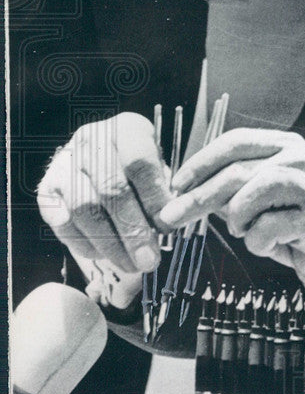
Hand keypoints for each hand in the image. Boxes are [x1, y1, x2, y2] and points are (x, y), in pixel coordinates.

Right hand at [37, 113, 170, 274]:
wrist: (100, 153)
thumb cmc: (141, 165)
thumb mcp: (161, 164)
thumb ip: (165, 189)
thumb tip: (169, 223)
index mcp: (127, 129)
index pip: (139, 163)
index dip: (154, 198)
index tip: (167, 227)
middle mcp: (91, 141)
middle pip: (111, 190)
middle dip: (133, 231)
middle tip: (149, 260)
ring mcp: (65, 164)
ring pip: (84, 209)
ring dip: (110, 244)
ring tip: (131, 264)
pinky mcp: (47, 188)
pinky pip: (61, 222)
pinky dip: (83, 243)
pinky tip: (103, 254)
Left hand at [160, 130, 304, 301]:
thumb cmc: (298, 227)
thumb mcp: (261, 201)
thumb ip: (232, 189)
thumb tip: (184, 190)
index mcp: (288, 148)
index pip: (237, 141)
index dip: (201, 161)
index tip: (176, 184)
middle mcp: (302, 161)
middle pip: (238, 170)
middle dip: (198, 197)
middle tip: (171, 217)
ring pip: (253, 192)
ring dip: (237, 218)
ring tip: (244, 231)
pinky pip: (269, 227)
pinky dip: (257, 241)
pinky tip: (269, 246)